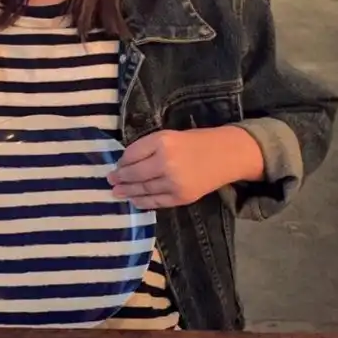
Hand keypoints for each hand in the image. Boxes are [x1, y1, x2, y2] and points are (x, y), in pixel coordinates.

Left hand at [108, 127, 263, 209]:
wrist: (227, 155)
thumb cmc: (197, 142)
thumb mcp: (171, 135)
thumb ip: (149, 147)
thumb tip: (125, 163)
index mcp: (163, 142)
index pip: (132, 154)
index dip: (122, 161)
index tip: (116, 165)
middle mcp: (166, 162)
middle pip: (134, 173)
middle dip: (120, 178)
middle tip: (110, 180)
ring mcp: (174, 182)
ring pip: (143, 189)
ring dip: (127, 192)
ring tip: (116, 192)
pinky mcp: (182, 197)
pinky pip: (156, 201)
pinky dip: (142, 202)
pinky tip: (134, 200)